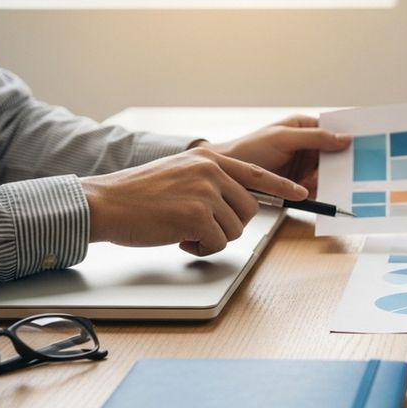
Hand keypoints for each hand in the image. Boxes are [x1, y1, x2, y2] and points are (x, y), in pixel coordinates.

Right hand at [81, 147, 308, 255]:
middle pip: (249, 209)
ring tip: (183, 232)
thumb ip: (208, 180)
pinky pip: (218, 243)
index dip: (282, 186)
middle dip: (230, 226)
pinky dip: (201, 249)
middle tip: (201, 228)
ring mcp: (206, 192)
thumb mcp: (179, 172)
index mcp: (208, 158)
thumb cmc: (136, 195)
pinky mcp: (197, 215)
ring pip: (235, 229)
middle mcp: (211, 171)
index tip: (302, 193)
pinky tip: (179, 240)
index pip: (256, 173)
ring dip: (212, 239)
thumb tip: (235, 203)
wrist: (104, 203)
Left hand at [200, 115, 351, 195]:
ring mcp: (304, 166)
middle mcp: (308, 146)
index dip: (350, 136)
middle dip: (341, 163)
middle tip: (353, 170)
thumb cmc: (250, 148)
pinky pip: (318, 188)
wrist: (229, 175)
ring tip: (320, 181)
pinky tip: (321, 194)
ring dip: (329, 179)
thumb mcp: (284, 138)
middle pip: (335, 154)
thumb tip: (345, 138)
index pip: (334, 130)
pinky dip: (321, 192)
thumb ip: (315, 137)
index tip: (366, 144)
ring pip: (328, 173)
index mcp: (305, 127)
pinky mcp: (300, 185)